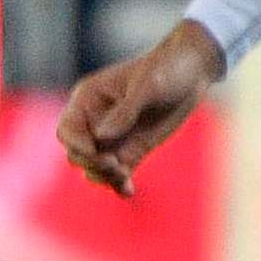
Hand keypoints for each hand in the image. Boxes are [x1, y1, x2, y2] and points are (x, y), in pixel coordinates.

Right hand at [56, 24, 225, 195]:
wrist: (192, 72)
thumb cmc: (167, 69)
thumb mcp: (147, 86)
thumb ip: (124, 112)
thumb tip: (100, 137)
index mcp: (88, 99)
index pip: (67, 129)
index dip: (76, 144)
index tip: (95, 151)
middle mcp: (95, 121)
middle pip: (77, 153)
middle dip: (93, 162)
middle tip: (116, 164)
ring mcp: (113, 139)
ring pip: (94, 168)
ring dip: (105, 177)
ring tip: (125, 176)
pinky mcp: (131, 151)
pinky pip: (118, 175)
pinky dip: (119, 185)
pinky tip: (128, 191)